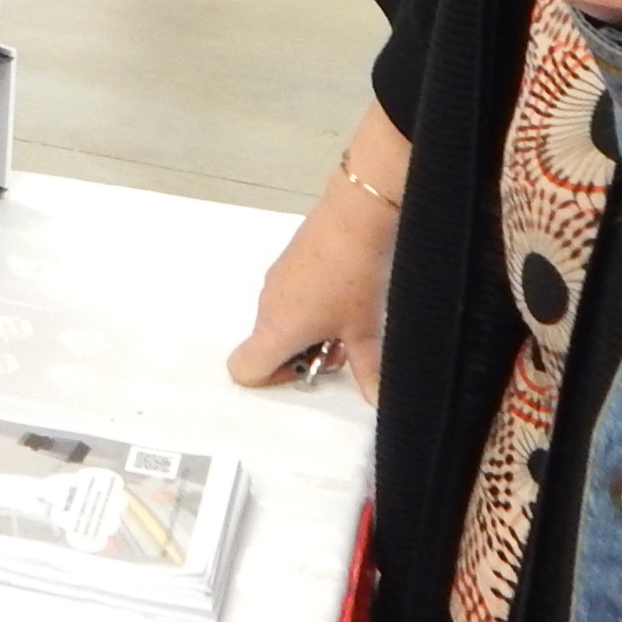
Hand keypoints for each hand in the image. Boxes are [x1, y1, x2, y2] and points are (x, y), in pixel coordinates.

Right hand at [225, 106, 406, 402]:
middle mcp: (267, 306)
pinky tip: (342, 293)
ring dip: (306, 330)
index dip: (271, 378)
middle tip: (341, 345)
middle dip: (301, 353)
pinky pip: (286, 298)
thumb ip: (368, 373)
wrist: (354, 219)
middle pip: (266, 346)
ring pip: (278, 321)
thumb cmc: (354, 279)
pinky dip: (308, 306)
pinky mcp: (285, 264)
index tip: (307, 367)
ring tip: (347, 318)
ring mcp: (274, 282)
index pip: (243, 368)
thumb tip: (378, 402)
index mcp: (276, 329)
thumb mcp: (366, 333)